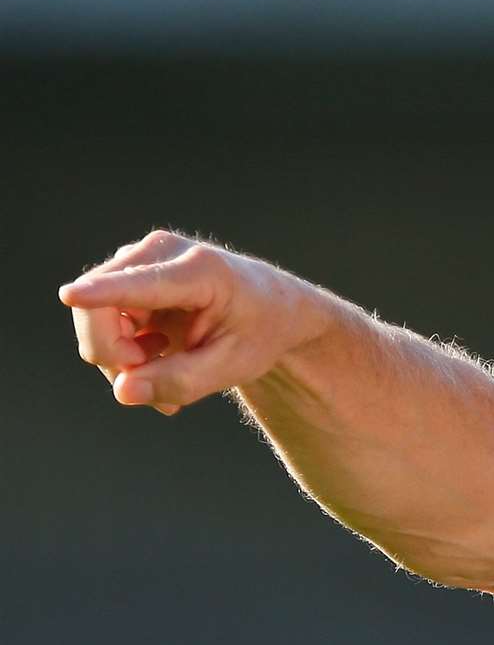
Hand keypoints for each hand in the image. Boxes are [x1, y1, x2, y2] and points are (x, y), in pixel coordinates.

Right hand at [59, 230, 320, 414]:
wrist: (271, 307)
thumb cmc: (258, 332)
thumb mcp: (234, 366)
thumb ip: (180, 381)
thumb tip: (122, 391)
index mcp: (201, 271)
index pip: (143, 284)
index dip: (104, 293)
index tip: (71, 296)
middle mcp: (161, 252)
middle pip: (98, 308)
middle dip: (116, 358)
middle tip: (159, 391)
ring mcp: (138, 260)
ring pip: (92, 319)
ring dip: (122, 360)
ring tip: (169, 381)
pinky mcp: (125, 275)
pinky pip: (100, 321)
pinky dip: (123, 352)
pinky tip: (160, 362)